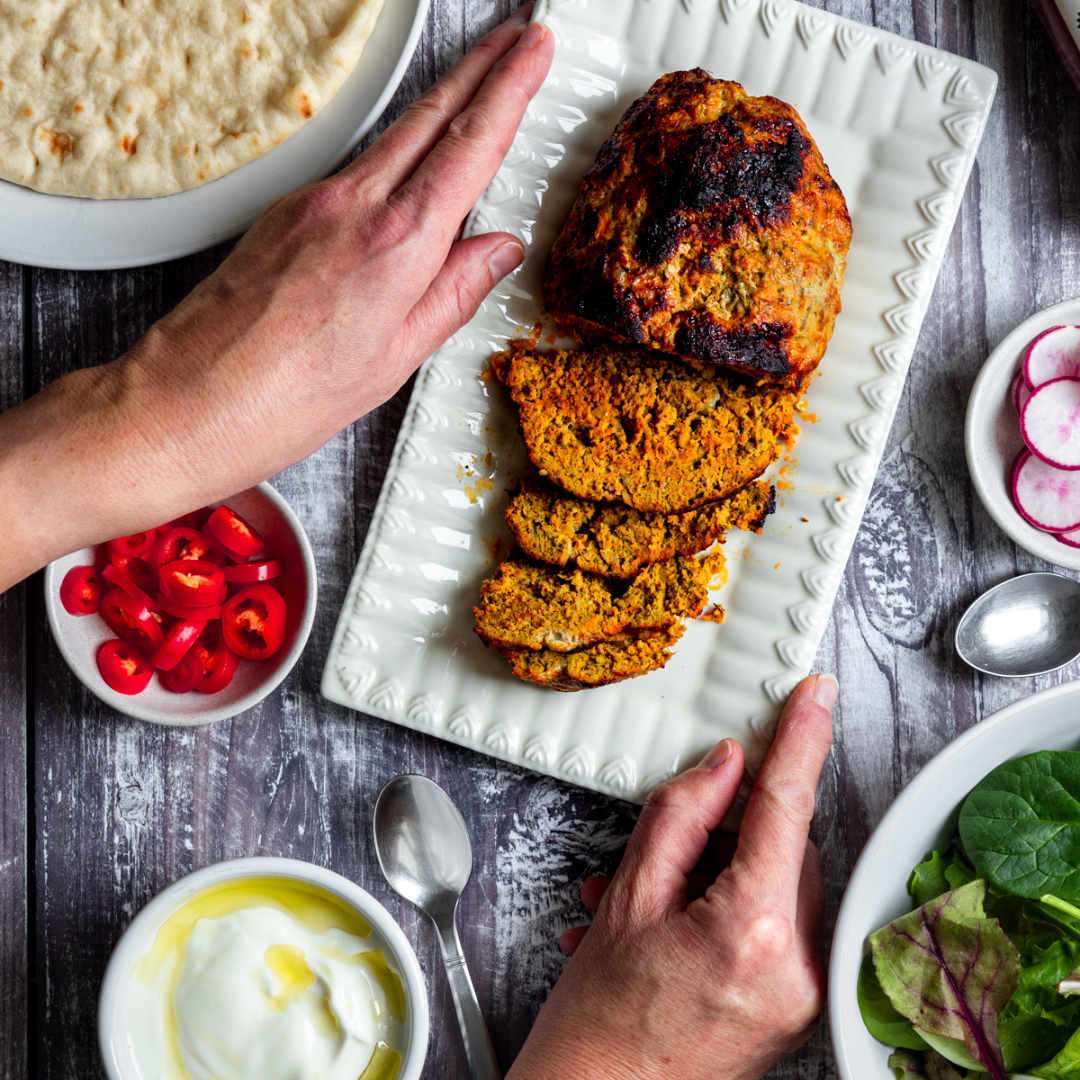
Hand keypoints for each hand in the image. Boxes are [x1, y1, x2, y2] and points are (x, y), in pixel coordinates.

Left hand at [0, 5, 552, 590]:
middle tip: (517, 36)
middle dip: (481, 66)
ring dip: (440, 102)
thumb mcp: (397, 358)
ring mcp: (311, 202)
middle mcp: (353, 206)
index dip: (510, 88)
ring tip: (476, 84)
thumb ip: (454, 293)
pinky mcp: (282, 212)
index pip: (470, 146)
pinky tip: (408, 165)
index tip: (535, 50)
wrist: (186, 402)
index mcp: (397, 245)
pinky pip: (355, 170)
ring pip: (393, 136)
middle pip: (430, 116)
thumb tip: (498, 251)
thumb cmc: (286, 398)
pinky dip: (394, 154)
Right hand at [507, 674, 836, 1079]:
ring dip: (728, 867)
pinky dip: (738, 900)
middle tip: (671, 851)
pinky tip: (682, 919)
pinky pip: (782, 920)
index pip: (785, 807)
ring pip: (783, 880)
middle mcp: (796, 965)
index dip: (801, 739)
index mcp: (752, 930)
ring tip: (658, 900)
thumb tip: (725, 766)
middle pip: (784, 846)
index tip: (815, 696)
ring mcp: (805, 992)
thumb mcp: (629, 898)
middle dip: (733, 828)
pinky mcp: (801, 1006)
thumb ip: (682, 815)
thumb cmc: (601, 1022)